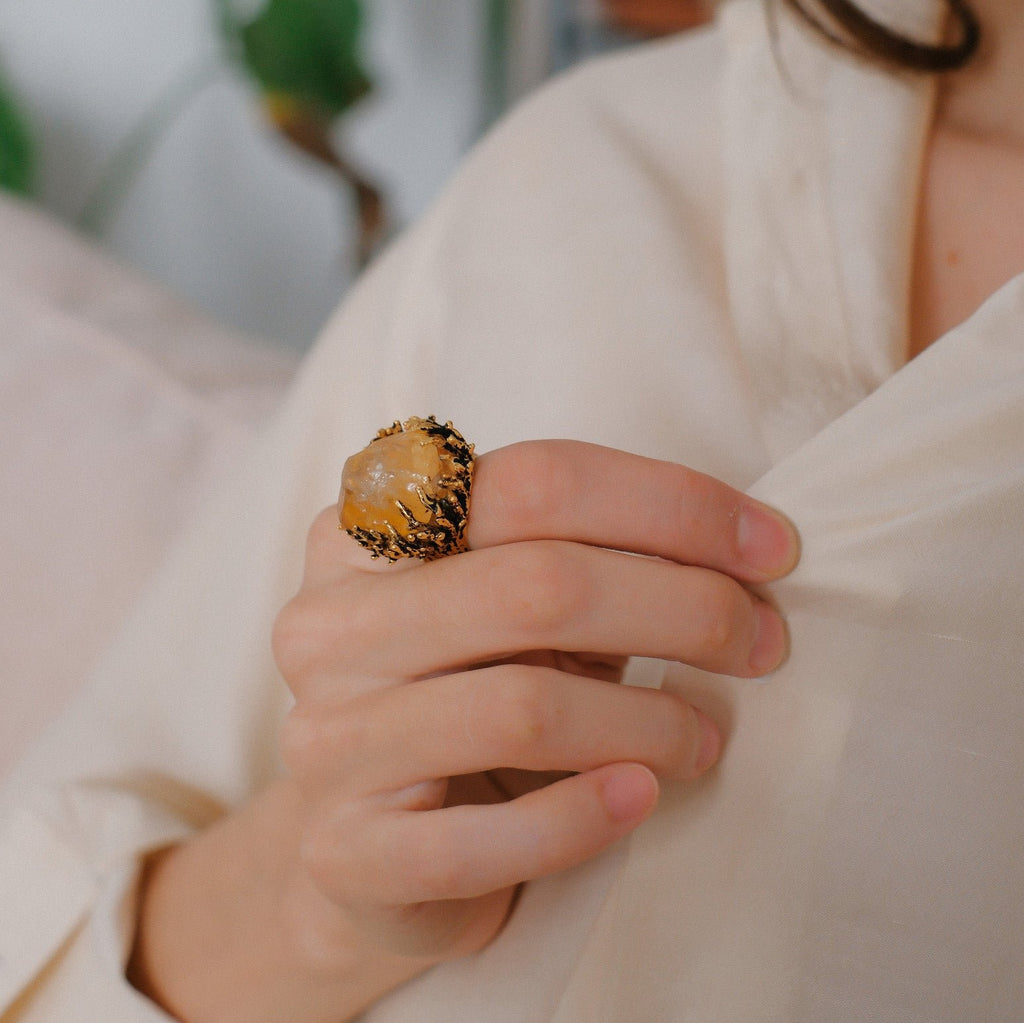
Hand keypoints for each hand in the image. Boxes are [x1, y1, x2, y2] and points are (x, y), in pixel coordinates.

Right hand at [272, 440, 797, 964]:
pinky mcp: (349, 851)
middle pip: (537, 583)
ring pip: (522, 707)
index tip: (770, 548)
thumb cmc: (467, 700)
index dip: (670, 504)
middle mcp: (330, 623)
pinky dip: (584, 818)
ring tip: (705, 739)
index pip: (536, 481)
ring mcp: (328, 737)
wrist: (371, 850)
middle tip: (760, 642)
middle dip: (683, 607)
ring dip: (649, 722)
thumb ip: (587, 565)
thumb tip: (743, 555)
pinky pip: (482, 841)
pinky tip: (642, 800)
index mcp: (368, 534)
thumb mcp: (512, 614)